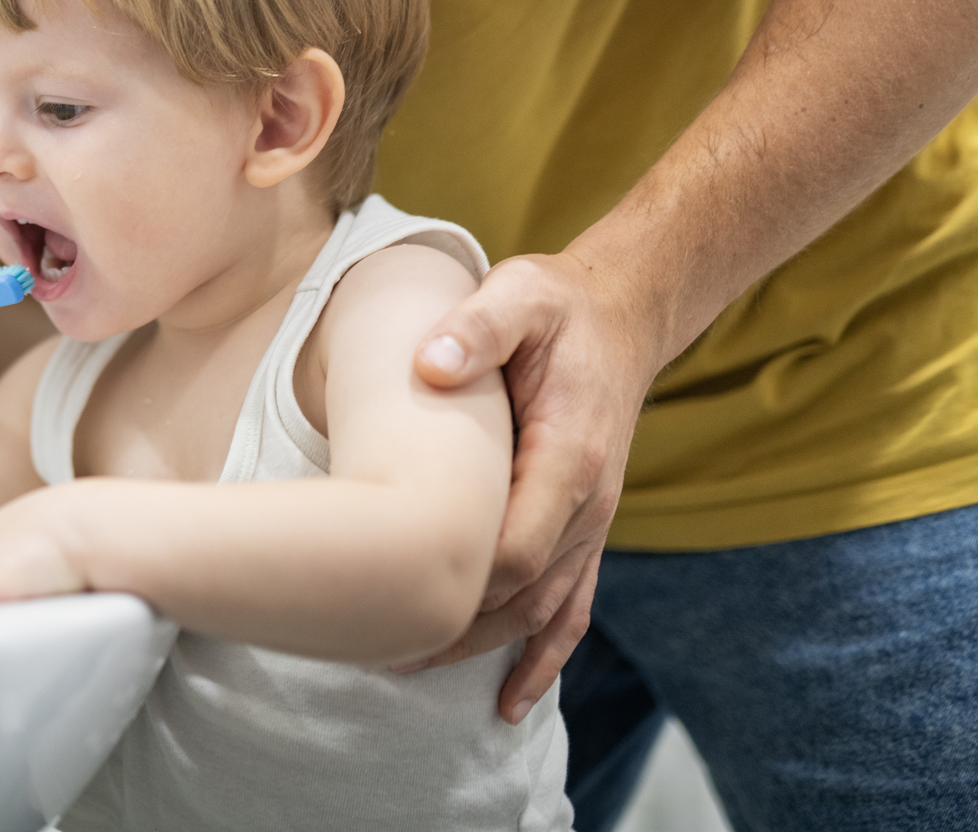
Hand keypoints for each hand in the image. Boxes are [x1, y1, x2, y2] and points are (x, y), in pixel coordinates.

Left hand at [410, 250, 659, 722]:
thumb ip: (479, 327)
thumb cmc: (558, 307)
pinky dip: (543, 656)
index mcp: (570, 453)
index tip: (400, 599)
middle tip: (377, 649)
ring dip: (483, 647)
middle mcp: (588, 501)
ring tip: (408, 667)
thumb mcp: (520, 295)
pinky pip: (570, 606)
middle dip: (456, 625)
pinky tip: (510, 700)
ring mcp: (590, 521)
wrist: (619, 315)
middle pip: (524, 591)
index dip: (464, 579)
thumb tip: (430, 364)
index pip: (519, 543)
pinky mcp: (583, 527)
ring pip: (542, 609)